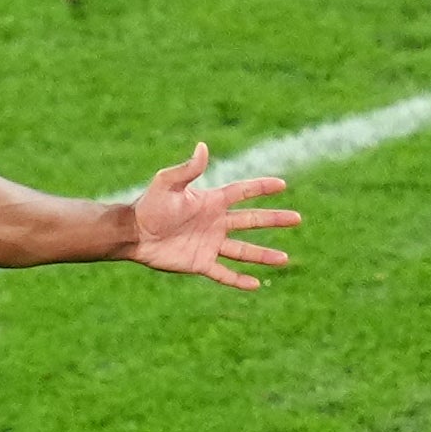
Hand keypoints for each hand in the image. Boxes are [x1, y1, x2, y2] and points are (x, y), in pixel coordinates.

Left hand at [129, 143, 300, 290]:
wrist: (133, 233)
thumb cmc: (149, 206)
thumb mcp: (168, 183)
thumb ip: (188, 169)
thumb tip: (202, 147)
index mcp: (211, 202)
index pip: (242, 192)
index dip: (261, 188)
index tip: (282, 185)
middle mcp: (215, 222)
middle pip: (251, 220)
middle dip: (274, 220)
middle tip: (297, 218)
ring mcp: (209, 244)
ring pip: (243, 250)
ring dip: (264, 255)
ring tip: (285, 258)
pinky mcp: (200, 263)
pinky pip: (224, 273)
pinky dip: (239, 280)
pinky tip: (256, 284)